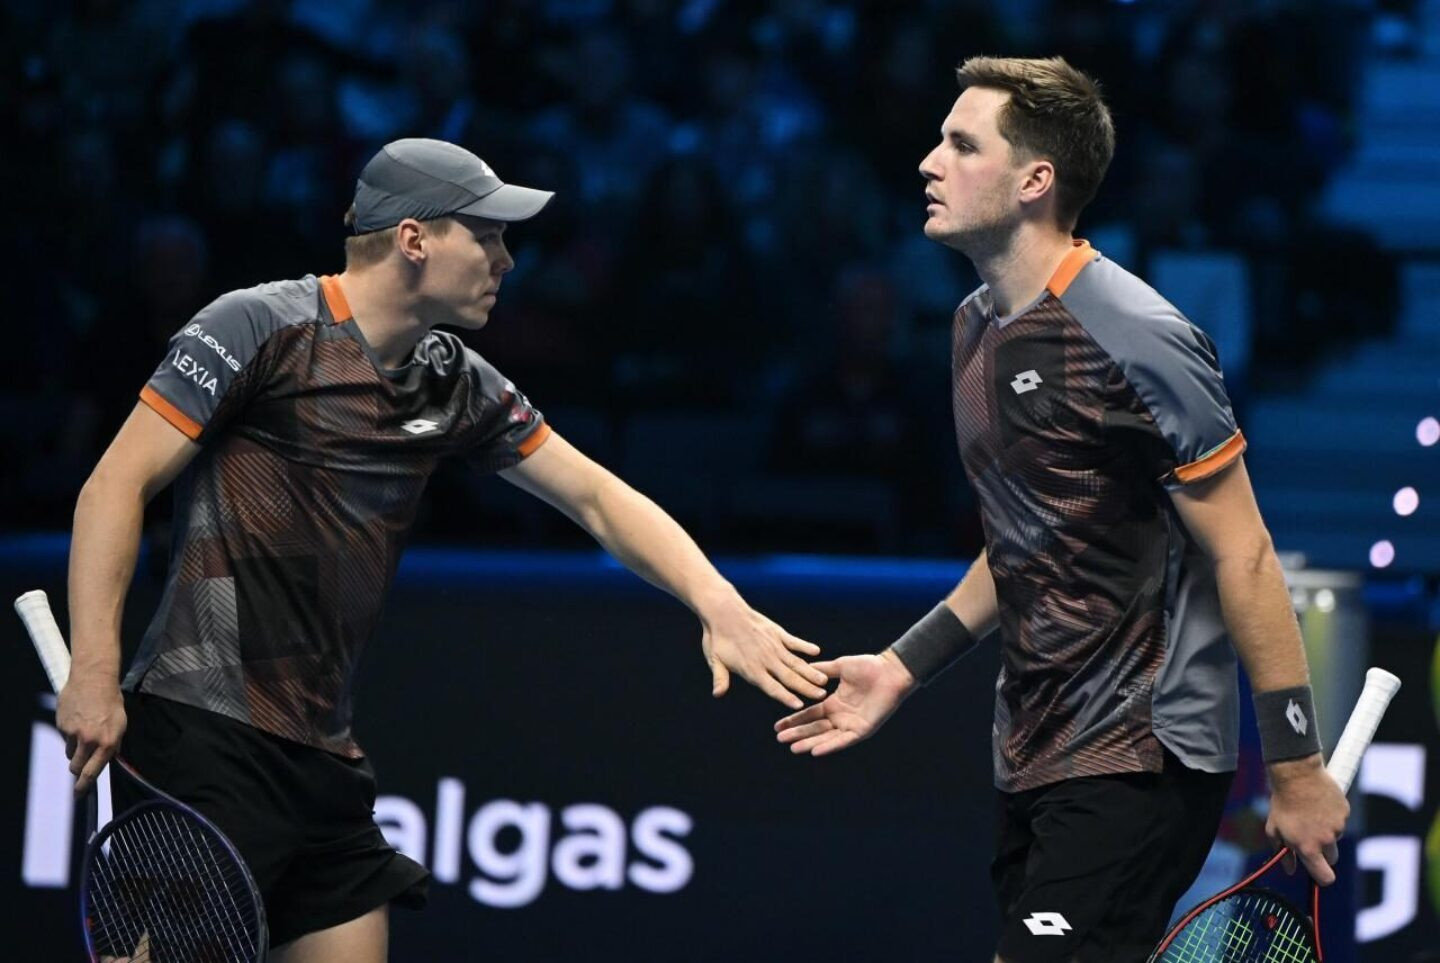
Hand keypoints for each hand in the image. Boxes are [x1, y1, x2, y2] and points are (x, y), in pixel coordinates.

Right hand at [56, 672, 125, 795]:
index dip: (84, 786)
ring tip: (84, 732)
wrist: (94, 680)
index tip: (79, 794)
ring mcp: (73, 733)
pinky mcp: (61, 725)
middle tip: (81, 762)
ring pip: (69, 753)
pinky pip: (64, 738)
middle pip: (76, 767)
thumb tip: (106, 761)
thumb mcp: (120, 725)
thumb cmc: (111, 702)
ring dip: (75, 749)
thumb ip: (112, 745)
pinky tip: (78, 720)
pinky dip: (69, 733)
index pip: (92, 772)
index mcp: (107, 742)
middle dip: (78, 768)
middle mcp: (89, 740)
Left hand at [701, 593, 827, 708]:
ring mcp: (773, 645)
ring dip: (809, 671)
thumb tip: (717, 694)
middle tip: (822, 696)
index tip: (799, 705)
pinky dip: (804, 646)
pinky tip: (816, 651)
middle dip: (806, 687)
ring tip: (823, 680)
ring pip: (795, 661)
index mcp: (751, 669)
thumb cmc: (716, 638)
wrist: (723, 611)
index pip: (772, 687)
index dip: (786, 696)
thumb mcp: (714, 660)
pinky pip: (793, 641)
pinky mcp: (776, 632)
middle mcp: (766, 659)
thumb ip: (720, 678)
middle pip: (789, 677)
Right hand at [774, 650, 915, 755]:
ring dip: (809, 743)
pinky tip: (815, 751)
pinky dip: (829, 746)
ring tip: (792, 748)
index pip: (809, 715)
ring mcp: (851, 724)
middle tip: (780, 739)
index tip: (777, 726)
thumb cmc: (868, 666)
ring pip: (826, 737)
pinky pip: (843, 740)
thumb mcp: (839, 667)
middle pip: (814, 728)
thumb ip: (822, 671)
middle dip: (797, 734)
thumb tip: (803, 668)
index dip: (794, 720)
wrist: (890, 671)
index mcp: (834, 703)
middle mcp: (841, 716)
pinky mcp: (862, 730)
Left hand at [1266, 755, 1349, 884]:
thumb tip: (1290, 870)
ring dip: (1326, 831)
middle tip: (1310, 836)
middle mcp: (1326, 840)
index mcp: (1308, 848)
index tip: (1319, 874)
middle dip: (1323, 852)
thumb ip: (1283, 852)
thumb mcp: (1274, 829)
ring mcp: (1338, 826)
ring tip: (1310, 813)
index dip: (1323, 878)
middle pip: (1332, 858)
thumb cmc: (1283, 802)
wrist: (1297, 775)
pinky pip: (1341, 821)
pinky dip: (1332, 816)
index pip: (1324, 876)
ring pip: (1336, 837)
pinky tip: (1319, 803)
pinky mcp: (1345, 813)